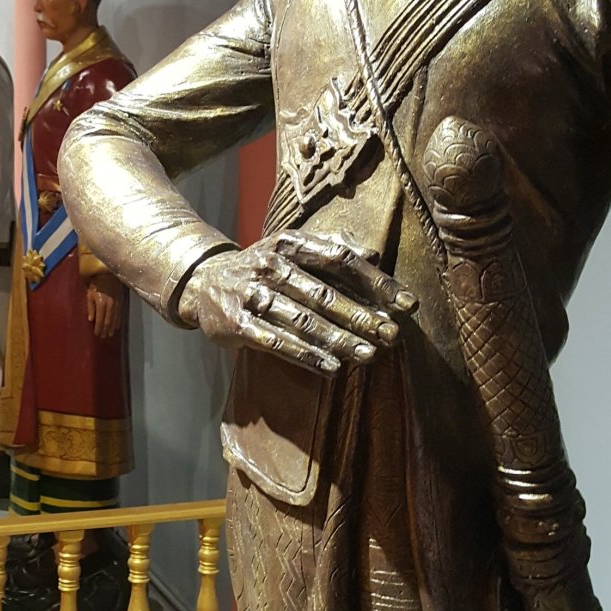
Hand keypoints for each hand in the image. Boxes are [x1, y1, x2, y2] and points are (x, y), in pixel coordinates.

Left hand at [86, 271, 123, 339]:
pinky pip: (119, 314)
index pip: (100, 320)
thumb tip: (91, 319)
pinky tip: (117, 326)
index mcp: (101, 304)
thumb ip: (90, 307)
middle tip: (103, 337)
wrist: (108, 274)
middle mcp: (110, 305)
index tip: (97, 334)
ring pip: (115, 319)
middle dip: (105, 330)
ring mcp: (116, 303)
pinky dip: (118, 321)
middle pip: (108, 321)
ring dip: (112, 328)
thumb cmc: (96, 284)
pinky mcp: (120, 301)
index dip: (98, 328)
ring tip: (110, 334)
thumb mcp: (89, 294)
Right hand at [177, 231, 415, 374]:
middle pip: (323, 293)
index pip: (341, 260)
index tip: (407, 304)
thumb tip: (375, 257)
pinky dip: (305, 355)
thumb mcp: (292, 250)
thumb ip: (330, 252)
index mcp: (290, 243)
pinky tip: (331, 367)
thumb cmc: (262, 269)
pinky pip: (276, 342)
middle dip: (361, 316)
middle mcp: (271, 265)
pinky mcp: (236, 323)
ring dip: (338, 339)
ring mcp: (251, 294)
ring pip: (302, 320)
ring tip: (369, 355)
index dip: (376, 282)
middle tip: (391, 335)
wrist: (203, 282)